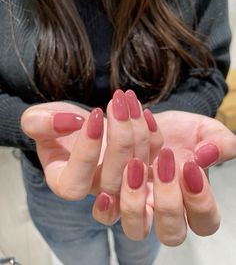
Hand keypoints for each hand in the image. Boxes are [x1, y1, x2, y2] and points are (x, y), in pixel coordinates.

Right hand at [21, 91, 162, 199]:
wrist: (84, 123)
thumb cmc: (60, 123)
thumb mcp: (39, 119)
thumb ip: (39, 123)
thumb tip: (70, 124)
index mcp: (66, 184)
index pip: (75, 183)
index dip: (86, 152)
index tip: (92, 117)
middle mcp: (96, 189)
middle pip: (113, 180)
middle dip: (119, 138)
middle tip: (117, 104)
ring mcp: (122, 182)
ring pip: (138, 168)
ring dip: (137, 130)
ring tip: (128, 99)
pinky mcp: (142, 168)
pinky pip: (153, 157)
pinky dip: (152, 134)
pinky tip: (143, 111)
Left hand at [93, 111, 235, 244]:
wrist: (139, 118)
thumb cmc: (173, 129)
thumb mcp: (201, 130)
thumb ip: (218, 141)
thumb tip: (210, 153)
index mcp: (189, 199)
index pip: (204, 221)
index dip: (201, 201)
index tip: (191, 166)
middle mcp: (162, 209)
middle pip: (171, 233)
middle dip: (169, 200)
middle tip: (164, 163)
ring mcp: (135, 206)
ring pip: (135, 228)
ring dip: (136, 198)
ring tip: (135, 164)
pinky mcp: (109, 197)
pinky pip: (105, 216)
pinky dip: (106, 208)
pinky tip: (107, 190)